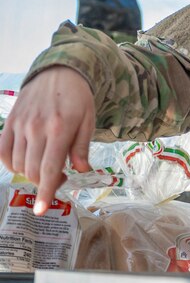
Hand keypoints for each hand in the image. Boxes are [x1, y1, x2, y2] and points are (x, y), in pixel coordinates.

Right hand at [0, 66, 94, 213]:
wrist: (59, 72)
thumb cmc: (78, 98)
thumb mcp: (88, 122)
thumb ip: (82, 149)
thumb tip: (80, 171)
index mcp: (59, 129)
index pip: (50, 168)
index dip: (47, 192)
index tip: (42, 210)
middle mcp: (36, 129)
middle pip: (33, 170)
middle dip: (46, 182)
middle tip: (61, 176)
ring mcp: (20, 126)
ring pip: (19, 164)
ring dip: (31, 173)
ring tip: (47, 166)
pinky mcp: (9, 123)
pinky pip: (3, 152)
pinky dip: (12, 164)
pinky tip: (26, 162)